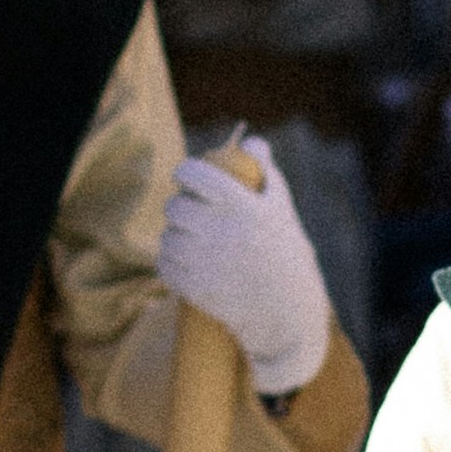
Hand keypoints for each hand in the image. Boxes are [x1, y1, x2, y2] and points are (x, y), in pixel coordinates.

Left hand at [157, 138, 333, 396]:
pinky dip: (170, 262)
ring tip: (191, 241)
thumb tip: (252, 140)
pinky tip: (184, 262)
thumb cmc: (285, 253)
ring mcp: (204, 260)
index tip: (187, 178)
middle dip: (181, 208)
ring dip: (175, 236)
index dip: (185, 172)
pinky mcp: (193, 286)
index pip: (192, 173)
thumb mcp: (282, 209)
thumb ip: (266, 171)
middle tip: (191, 213)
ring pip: (167, 237)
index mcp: (241, 205)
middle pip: (174, 206)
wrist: (285, 310)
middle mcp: (219, 229)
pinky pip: (165, 265)